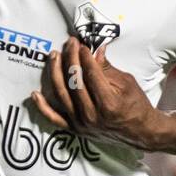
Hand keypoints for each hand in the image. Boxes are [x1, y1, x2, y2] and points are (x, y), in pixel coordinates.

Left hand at [31, 37, 161, 148]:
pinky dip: (43, 107)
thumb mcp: (127, 83)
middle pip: (74, 82)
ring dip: (55, 72)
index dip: (84, 57)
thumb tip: (94, 51)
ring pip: (62, 94)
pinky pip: (54, 118)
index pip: (90, 74)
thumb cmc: (136, 106)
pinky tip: (35, 94)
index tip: (82, 45)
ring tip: (54, 55)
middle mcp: (92, 115)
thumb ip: (107, 68)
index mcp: (108, 104)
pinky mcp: (75, 129)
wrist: (140, 132)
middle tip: (69, 43)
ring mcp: (82, 123)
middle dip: (70, 58)